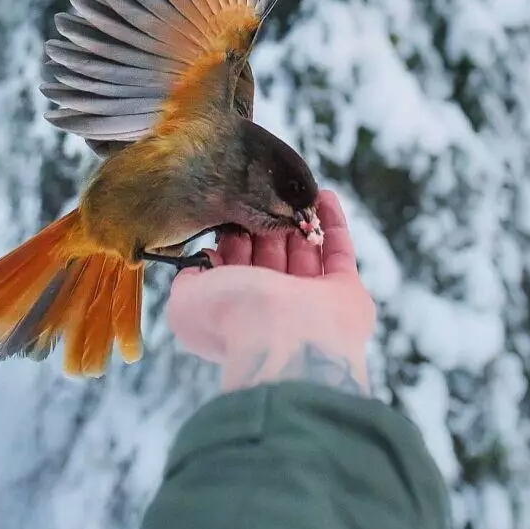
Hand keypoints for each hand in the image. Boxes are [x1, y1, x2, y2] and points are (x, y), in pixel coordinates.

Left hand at [166, 190, 375, 393]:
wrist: (283, 337)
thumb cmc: (231, 317)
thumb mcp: (185, 301)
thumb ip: (187, 280)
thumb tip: (199, 264)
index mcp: (236, 310)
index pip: (235, 270)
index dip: (232, 242)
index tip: (231, 216)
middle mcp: (273, 308)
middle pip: (270, 259)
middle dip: (266, 227)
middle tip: (262, 198)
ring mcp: (311, 301)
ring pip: (304, 254)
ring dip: (299, 222)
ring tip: (294, 191)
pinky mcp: (345, 292)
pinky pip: (339, 252)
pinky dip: (332, 223)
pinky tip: (324, 196)